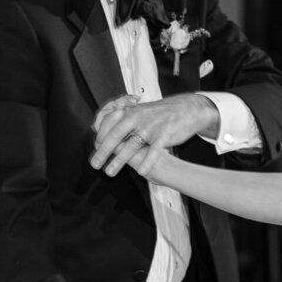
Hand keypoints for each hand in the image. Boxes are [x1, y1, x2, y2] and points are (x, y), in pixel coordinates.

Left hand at [90, 93, 217, 176]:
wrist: (187, 108)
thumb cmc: (161, 112)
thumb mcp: (141, 110)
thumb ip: (124, 118)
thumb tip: (104, 127)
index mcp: (131, 112)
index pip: (109, 124)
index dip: (100, 138)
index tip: (96, 149)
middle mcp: (139, 118)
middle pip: (116, 136)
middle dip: (103, 152)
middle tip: (95, 164)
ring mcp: (151, 127)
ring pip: (131, 146)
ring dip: (119, 161)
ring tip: (110, 172)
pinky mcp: (164, 135)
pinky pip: (154, 151)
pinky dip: (147, 162)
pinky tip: (141, 172)